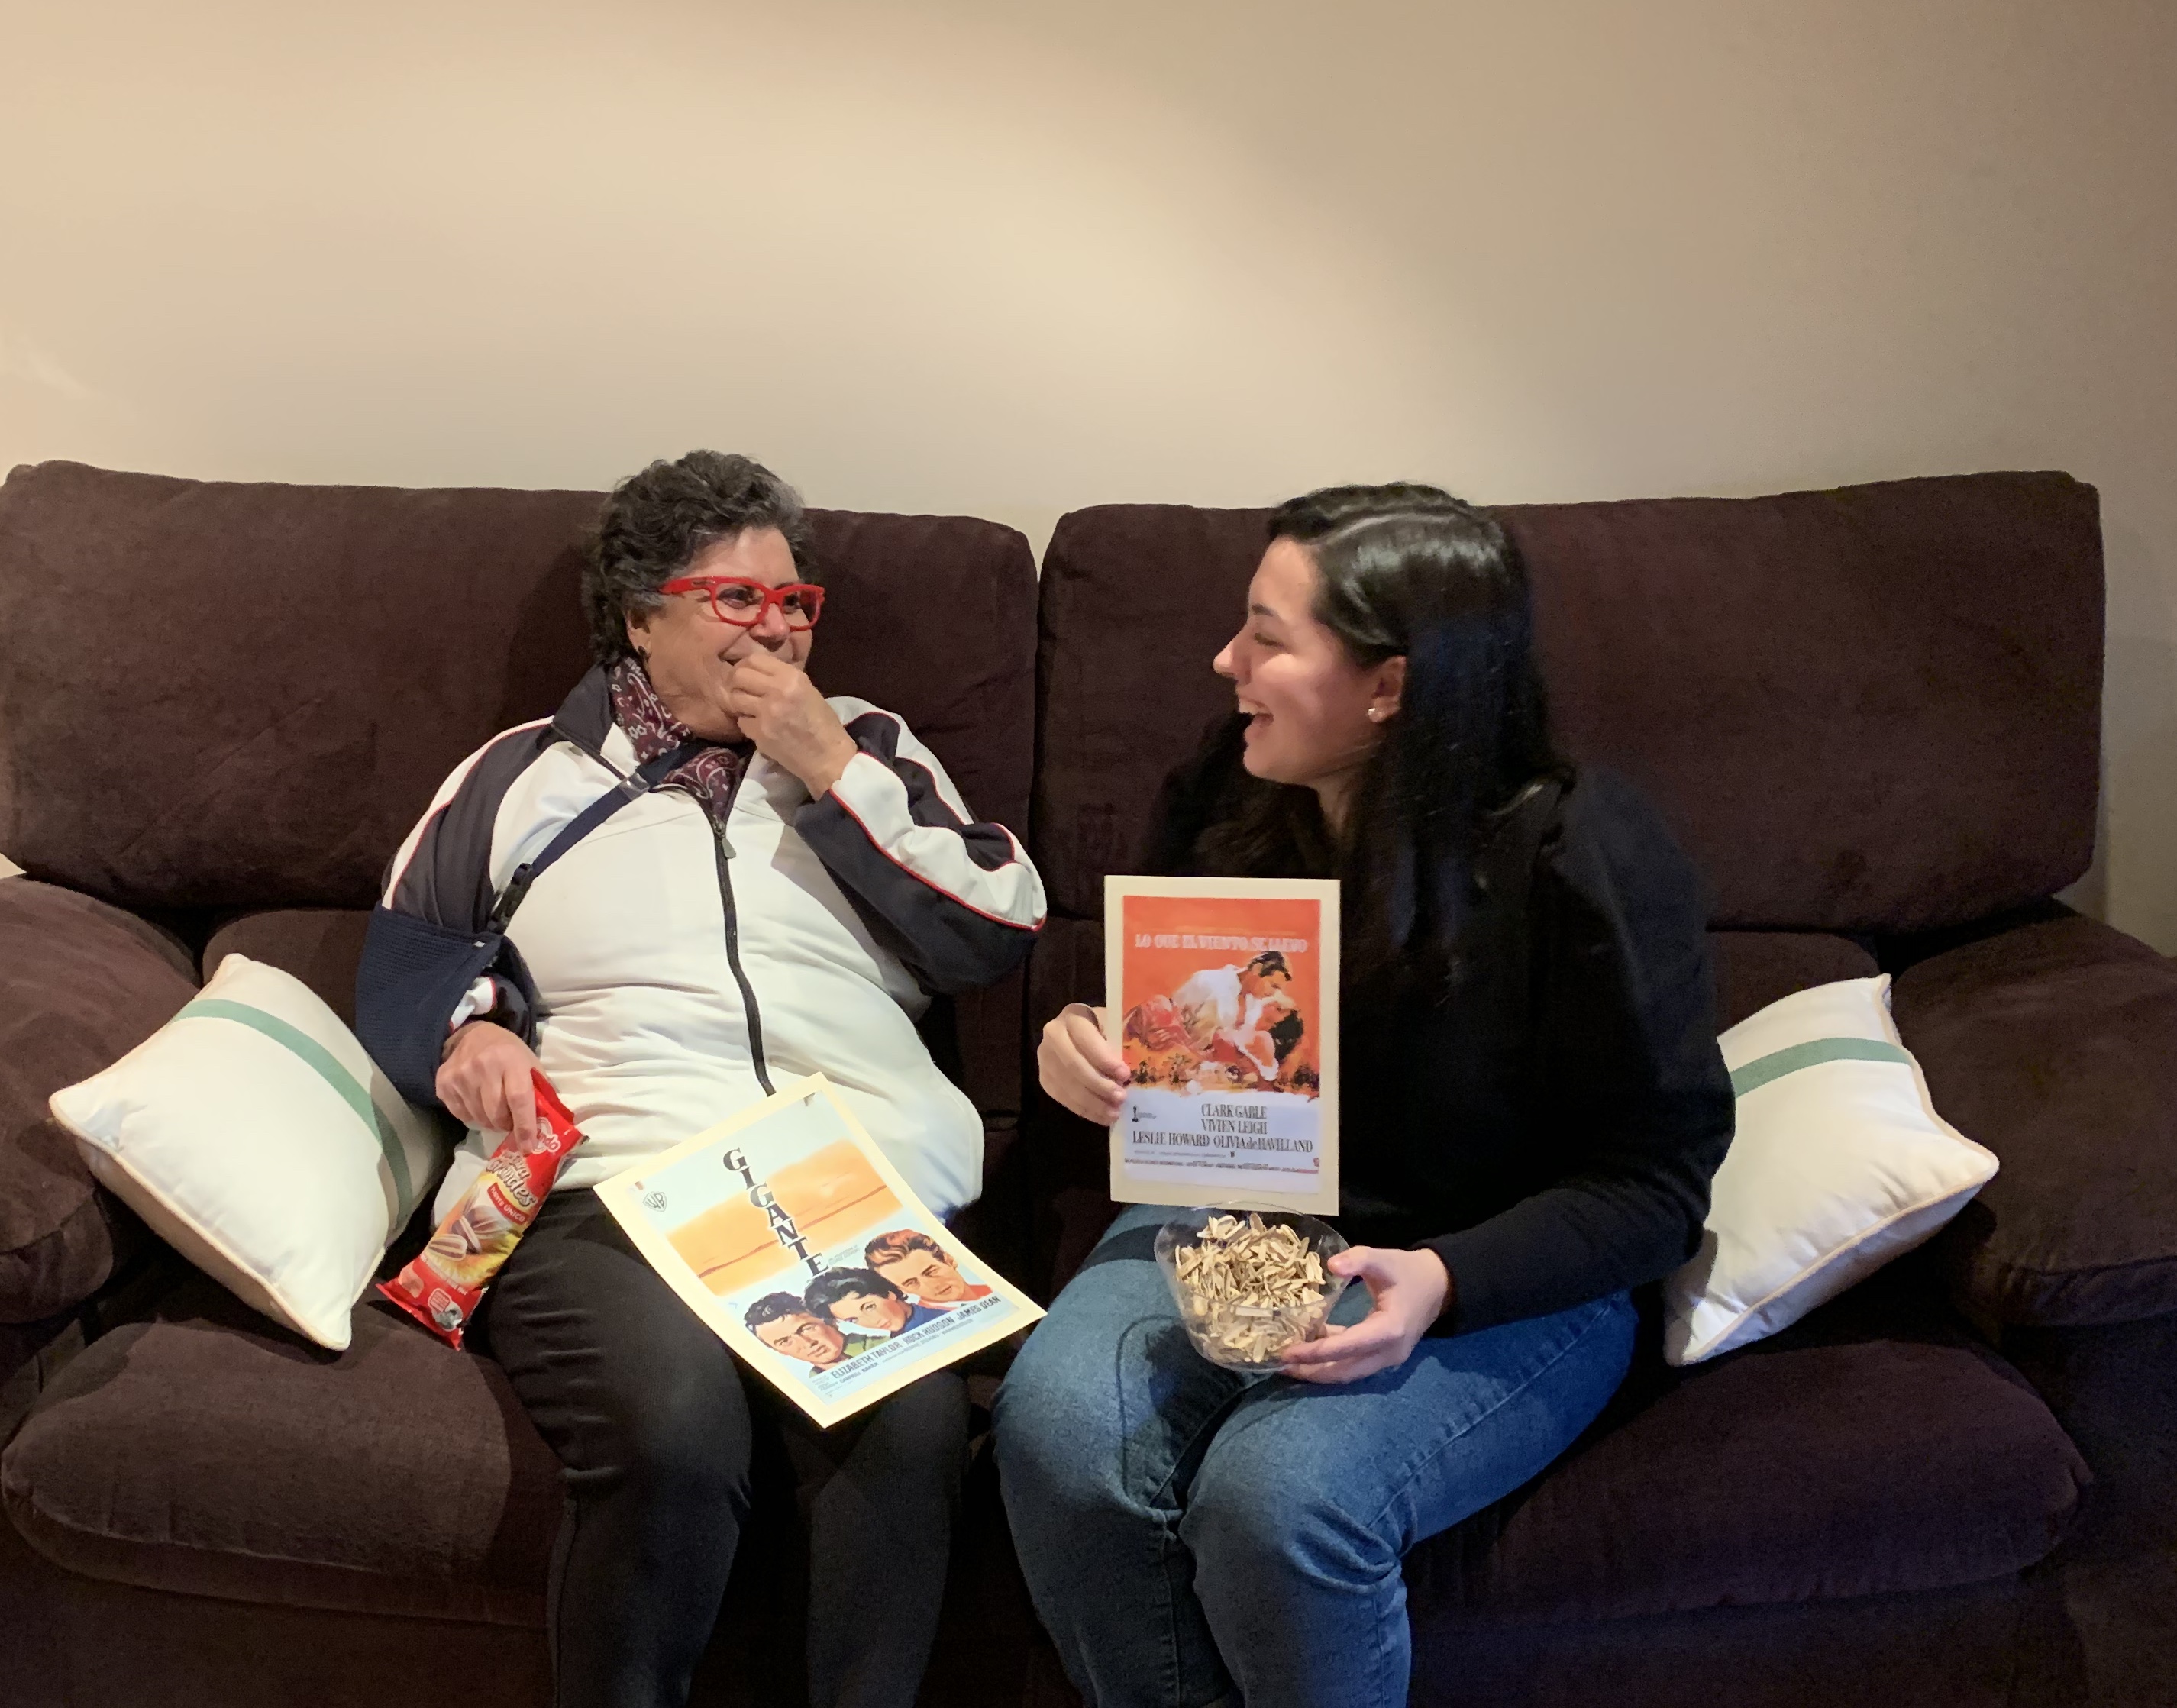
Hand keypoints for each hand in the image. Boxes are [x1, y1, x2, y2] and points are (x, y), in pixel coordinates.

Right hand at [436, 1021, 541, 1144]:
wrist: (473, 1034)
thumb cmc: (509, 1052)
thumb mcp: (530, 1064)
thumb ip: (540, 1091)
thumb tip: (549, 1124)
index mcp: (510, 1060)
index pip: (518, 1100)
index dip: (524, 1127)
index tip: (528, 1147)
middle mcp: (482, 1067)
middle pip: (496, 1113)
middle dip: (506, 1125)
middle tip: (510, 1123)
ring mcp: (460, 1075)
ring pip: (478, 1117)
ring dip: (490, 1122)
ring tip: (494, 1111)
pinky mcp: (443, 1082)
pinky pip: (460, 1114)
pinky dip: (472, 1116)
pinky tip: (477, 1103)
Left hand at [726, 650, 858, 794]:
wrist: (828, 757)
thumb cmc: (823, 724)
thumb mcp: (808, 691)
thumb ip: (782, 679)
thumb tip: (757, 674)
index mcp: (792, 677)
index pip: (753, 659)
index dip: (745, 666)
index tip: (747, 675)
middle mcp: (778, 690)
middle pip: (739, 676)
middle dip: (737, 684)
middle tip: (743, 693)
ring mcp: (767, 712)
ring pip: (735, 699)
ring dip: (740, 705)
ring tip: (751, 711)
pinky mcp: (760, 732)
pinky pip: (741, 722)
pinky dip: (747, 725)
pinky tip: (759, 728)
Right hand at [1037, 1003, 1128, 1123]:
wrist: (1079, 1032)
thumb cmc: (1104, 1029)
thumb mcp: (1113, 1027)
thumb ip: (1120, 1043)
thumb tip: (1135, 1070)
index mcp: (1073, 1017)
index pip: (1086, 1039)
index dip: (1104, 1059)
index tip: (1125, 1074)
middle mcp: (1053, 1035)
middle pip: (1073, 1065)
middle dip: (1098, 1085)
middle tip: (1121, 1098)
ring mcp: (1045, 1058)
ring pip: (1066, 1085)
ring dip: (1092, 1103)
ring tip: (1114, 1113)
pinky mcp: (1045, 1078)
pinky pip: (1062, 1098)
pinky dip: (1084, 1110)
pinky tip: (1101, 1116)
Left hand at [1279, 1246, 1451, 1384]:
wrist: (1439, 1286)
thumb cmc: (1408, 1272)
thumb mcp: (1384, 1259)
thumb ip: (1359, 1259)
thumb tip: (1332, 1265)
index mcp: (1389, 1330)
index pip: (1347, 1347)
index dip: (1316, 1352)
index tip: (1288, 1352)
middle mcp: (1389, 1352)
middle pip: (1345, 1371)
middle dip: (1313, 1370)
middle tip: (1281, 1364)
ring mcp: (1388, 1358)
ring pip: (1349, 1373)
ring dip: (1321, 1370)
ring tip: (1291, 1363)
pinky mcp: (1385, 1356)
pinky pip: (1355, 1365)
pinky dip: (1333, 1361)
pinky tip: (1312, 1348)